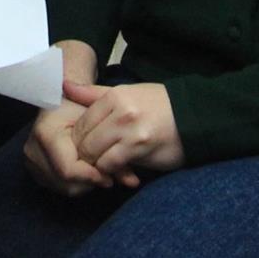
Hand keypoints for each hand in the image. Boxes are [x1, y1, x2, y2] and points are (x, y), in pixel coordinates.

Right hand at [23, 97, 112, 195]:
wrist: (61, 99)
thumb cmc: (81, 106)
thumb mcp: (100, 122)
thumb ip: (114, 151)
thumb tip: (132, 182)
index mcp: (46, 133)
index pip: (68, 169)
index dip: (91, 176)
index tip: (110, 176)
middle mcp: (32, 148)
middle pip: (67, 183)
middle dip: (90, 182)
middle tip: (109, 177)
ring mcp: (31, 160)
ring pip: (64, 188)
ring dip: (85, 184)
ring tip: (100, 173)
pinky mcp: (34, 168)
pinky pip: (59, 186)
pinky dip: (76, 183)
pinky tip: (87, 173)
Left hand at [65, 80, 182, 183]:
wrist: (194, 118)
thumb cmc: (158, 106)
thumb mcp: (126, 93)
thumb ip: (93, 94)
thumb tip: (64, 86)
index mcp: (114, 96)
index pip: (80, 123)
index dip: (77, 140)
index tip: (83, 149)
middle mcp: (120, 112)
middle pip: (84, 140)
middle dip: (84, 156)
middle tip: (90, 163)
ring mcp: (130, 130)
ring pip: (95, 155)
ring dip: (97, 165)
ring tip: (104, 167)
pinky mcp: (141, 148)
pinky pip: (113, 165)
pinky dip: (112, 171)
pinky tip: (120, 171)